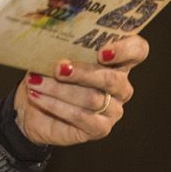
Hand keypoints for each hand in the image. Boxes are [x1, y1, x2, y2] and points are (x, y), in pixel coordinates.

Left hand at [13, 35, 149, 147]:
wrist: (33, 108)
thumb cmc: (48, 75)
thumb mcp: (53, 56)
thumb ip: (62, 48)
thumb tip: (50, 42)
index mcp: (116, 61)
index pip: (138, 50)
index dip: (126, 49)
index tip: (102, 52)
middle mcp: (120, 86)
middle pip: (112, 79)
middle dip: (82, 72)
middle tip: (58, 67)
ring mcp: (113, 109)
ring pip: (92, 99)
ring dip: (59, 89)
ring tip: (36, 81)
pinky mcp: (100, 129)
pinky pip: (81, 117)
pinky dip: (56, 105)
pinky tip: (37, 96)